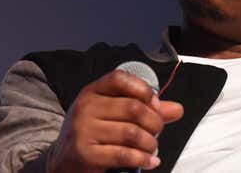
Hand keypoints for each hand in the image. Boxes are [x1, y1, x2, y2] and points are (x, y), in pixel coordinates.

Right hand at [47, 70, 183, 172]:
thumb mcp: (113, 115)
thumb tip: (177, 109)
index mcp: (93, 92)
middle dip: (154, 122)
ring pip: (132, 133)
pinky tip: (149, 161)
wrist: (63, 161)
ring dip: (150, 143)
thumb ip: (146, 110)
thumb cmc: (94, 134)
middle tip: (157, 131)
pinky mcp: (85, 154)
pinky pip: (124, 155)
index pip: (120, 79)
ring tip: (152, 148)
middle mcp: (86, 107)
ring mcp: (83, 130)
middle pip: (133, 108)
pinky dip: (143, 159)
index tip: (154, 105)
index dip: (143, 90)